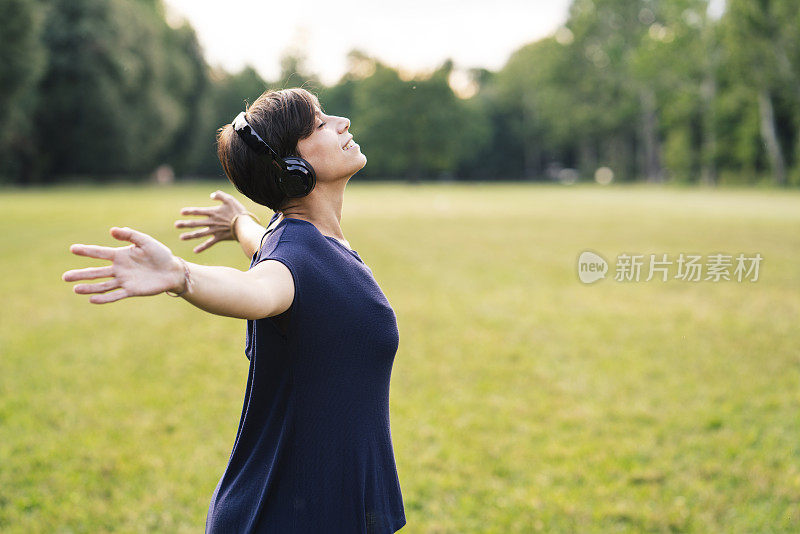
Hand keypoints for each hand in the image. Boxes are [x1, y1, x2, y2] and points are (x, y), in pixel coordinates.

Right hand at [62, 227, 184, 303]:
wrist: (173, 271)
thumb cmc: (160, 254)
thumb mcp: (146, 241)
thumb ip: (130, 235)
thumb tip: (112, 230)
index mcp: (121, 255)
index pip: (100, 253)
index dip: (87, 251)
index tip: (73, 249)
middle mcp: (119, 269)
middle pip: (96, 272)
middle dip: (81, 274)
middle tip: (65, 276)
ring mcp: (124, 280)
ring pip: (103, 285)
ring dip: (89, 288)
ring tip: (75, 289)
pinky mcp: (131, 291)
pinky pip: (115, 295)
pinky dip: (104, 298)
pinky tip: (92, 300)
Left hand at [174, 190, 248, 252]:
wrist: (245, 226)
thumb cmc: (238, 212)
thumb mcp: (230, 199)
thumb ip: (220, 195)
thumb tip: (211, 195)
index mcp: (213, 212)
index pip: (198, 211)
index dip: (190, 211)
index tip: (182, 212)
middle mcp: (211, 222)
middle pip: (196, 223)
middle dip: (185, 224)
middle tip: (176, 225)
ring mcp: (215, 231)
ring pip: (200, 234)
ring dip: (190, 235)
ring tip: (181, 237)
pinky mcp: (219, 238)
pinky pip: (209, 243)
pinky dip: (202, 247)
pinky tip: (195, 251)